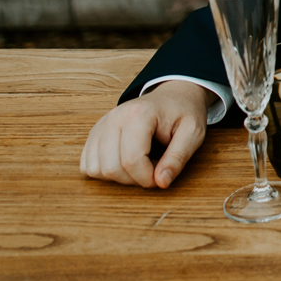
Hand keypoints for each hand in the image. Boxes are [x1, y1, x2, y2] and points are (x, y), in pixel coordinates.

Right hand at [80, 81, 212, 187]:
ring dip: (120, 177)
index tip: (163, 176)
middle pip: (112, 168)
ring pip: (96, 170)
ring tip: (141, 163)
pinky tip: (125, 163)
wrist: (171, 97)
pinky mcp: (93, 135)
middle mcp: (113, 118)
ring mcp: (100, 126)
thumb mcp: (193, 132)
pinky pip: (87, 166)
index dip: (148, 178)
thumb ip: (178, 157)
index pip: (132, 160)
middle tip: (154, 167)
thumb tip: (161, 183)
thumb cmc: (183, 113)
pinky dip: (105, 172)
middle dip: (135, 179)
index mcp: (139, 114)